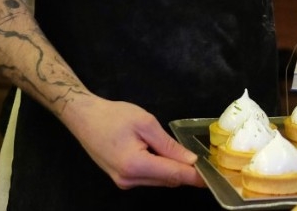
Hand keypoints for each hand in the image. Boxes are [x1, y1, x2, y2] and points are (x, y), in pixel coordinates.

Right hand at [63, 96, 205, 189]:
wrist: (83, 117)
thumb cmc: (114, 115)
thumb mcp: (145, 123)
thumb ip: (168, 144)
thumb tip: (190, 160)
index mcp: (135, 165)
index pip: (173, 175)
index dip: (195, 176)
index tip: (212, 177)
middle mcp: (129, 179)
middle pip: (167, 180)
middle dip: (186, 172)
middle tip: (204, 161)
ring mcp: (123, 182)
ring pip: (159, 180)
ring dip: (173, 170)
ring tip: (185, 155)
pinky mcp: (121, 179)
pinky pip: (148, 177)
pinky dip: (160, 168)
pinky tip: (164, 155)